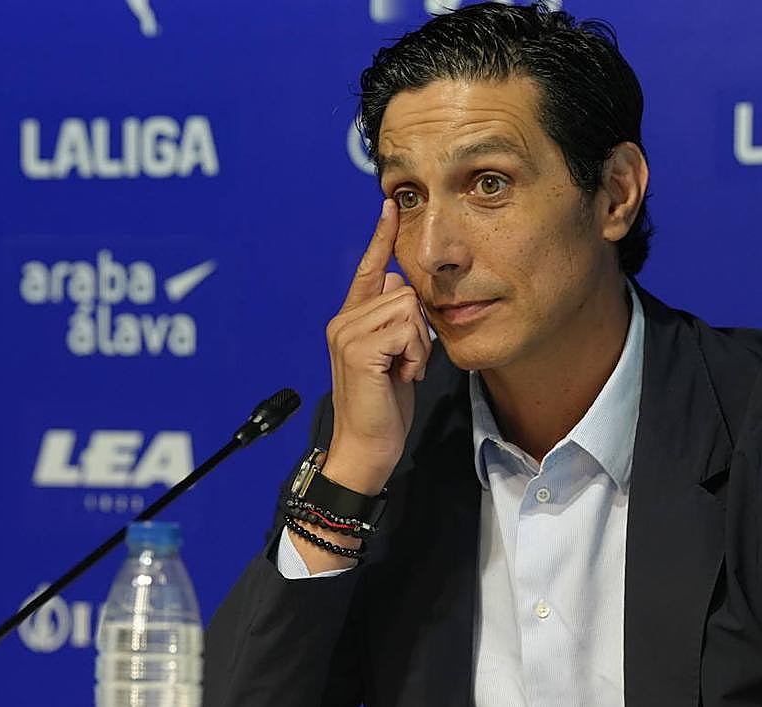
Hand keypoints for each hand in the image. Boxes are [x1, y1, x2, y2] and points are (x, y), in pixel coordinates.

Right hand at [322, 198, 430, 496]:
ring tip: (401, 371)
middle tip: (405, 363)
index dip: (380, 237)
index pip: (369, 270)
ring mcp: (347, 333)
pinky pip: (407, 330)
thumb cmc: (383, 407)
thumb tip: (402, 289)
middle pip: (403, 291)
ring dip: (418, 345)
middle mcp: (343, 321)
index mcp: (350, 320)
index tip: (389, 204)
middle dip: (418, 329)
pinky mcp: (358, 349)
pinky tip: (400, 377)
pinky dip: (414, 356)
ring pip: (408, 309)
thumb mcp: (393, 358)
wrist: (366, 447)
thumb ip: (394, 324)